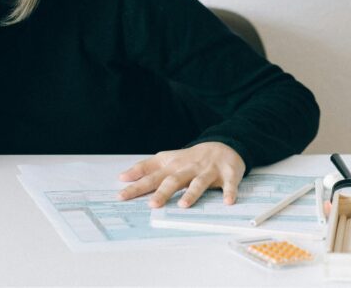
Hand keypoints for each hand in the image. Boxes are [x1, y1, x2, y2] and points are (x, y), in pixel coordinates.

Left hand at [116, 142, 245, 207]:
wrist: (224, 145)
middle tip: (152, 205)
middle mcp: (189, 168)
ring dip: (192, 193)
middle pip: (174, 180)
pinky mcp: (228, 174)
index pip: (152, 176)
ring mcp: (208, 171)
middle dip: (163, 192)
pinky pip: (229, 184)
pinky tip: (228, 202)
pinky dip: (229, 192)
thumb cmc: (191, 158)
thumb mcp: (167, 159)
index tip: (121, 195)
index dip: (137, 185)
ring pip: (199, 182)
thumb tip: (122, 177)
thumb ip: (146, 167)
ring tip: (184, 205)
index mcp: (173, 166)